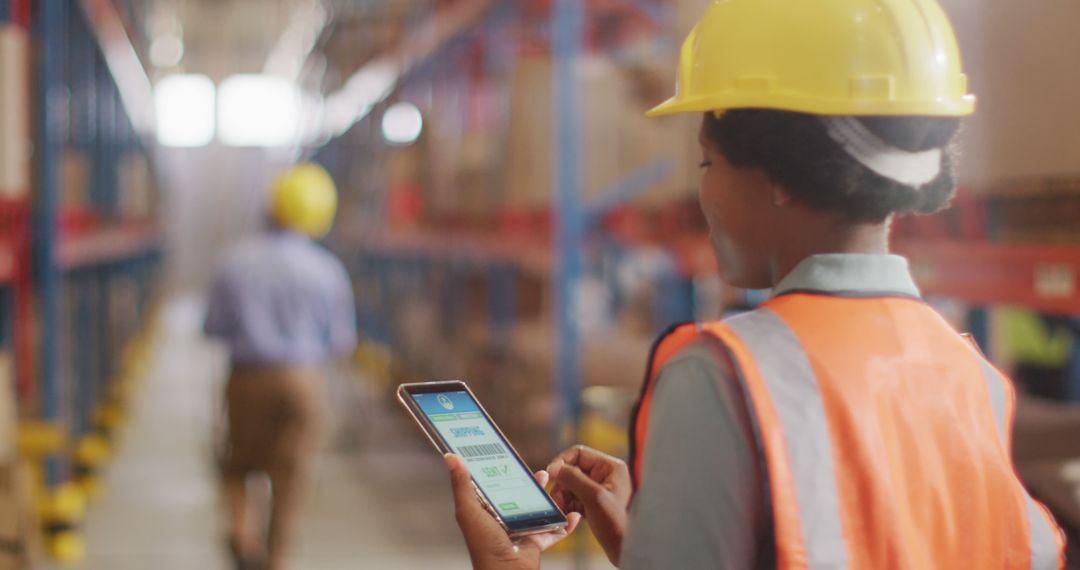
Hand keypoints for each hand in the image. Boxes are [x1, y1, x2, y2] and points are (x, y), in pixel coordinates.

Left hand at [445, 454, 581, 569]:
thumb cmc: (483, 546)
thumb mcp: (469, 511)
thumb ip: (461, 484)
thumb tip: (450, 457)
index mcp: (485, 511)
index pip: (494, 485)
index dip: (501, 470)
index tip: (509, 455)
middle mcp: (503, 519)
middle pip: (519, 495)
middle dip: (530, 482)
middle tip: (539, 470)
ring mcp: (521, 530)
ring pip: (538, 508)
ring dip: (548, 497)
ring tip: (554, 483)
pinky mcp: (536, 541)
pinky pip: (554, 530)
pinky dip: (565, 523)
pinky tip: (573, 514)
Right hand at [547, 445, 631, 565]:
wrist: (625, 549)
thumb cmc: (617, 524)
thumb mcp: (594, 497)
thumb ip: (573, 479)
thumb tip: (554, 468)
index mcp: (610, 467)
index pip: (579, 453)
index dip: (562, 462)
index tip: (551, 476)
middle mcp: (605, 475)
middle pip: (573, 470)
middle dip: (562, 485)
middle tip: (556, 500)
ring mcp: (599, 489)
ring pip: (571, 485)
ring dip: (563, 496)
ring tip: (561, 509)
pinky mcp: (594, 503)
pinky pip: (574, 497)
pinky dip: (568, 505)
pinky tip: (568, 515)